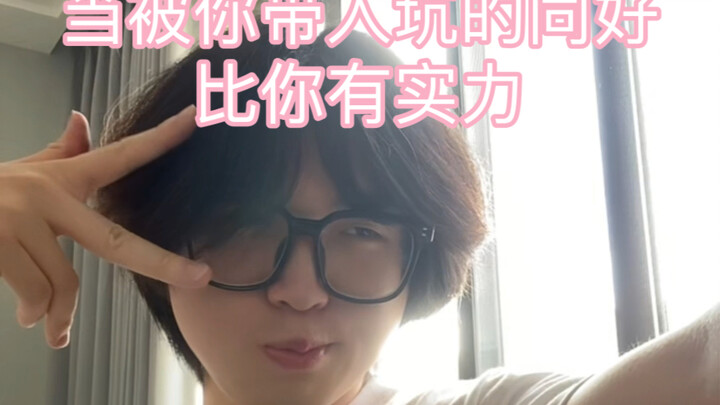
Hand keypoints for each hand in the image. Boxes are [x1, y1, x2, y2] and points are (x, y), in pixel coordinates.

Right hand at [0, 105, 210, 348]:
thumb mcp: (23, 173)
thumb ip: (59, 155)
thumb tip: (81, 118)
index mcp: (61, 177)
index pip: (119, 156)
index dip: (159, 139)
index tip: (194, 119)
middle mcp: (47, 193)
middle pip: (115, 241)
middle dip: (164, 262)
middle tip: (201, 279)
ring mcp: (20, 217)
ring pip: (62, 284)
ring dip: (56, 313)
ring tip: (46, 322)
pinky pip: (34, 294)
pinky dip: (35, 314)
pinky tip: (28, 318)